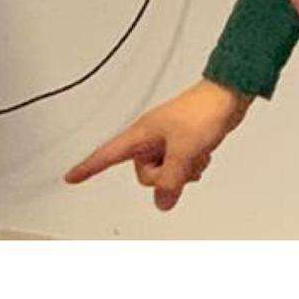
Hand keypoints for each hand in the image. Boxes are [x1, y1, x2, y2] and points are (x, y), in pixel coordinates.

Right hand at [63, 80, 251, 211]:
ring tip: (196, 152)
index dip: (88, 167)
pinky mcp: (182, 143)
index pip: (108, 154)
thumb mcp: (184, 151)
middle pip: (144, 175)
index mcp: (142, 134)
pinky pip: (179, 168)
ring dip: (182, 171)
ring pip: (164, 174)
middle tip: (182, 158)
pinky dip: (191, 166)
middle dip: (164, 175)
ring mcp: (167, 141)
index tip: (70, 177)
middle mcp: (150, 138)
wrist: (228, 96)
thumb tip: (162, 203)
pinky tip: (202, 153)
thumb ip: (171, 180)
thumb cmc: (203, 111)